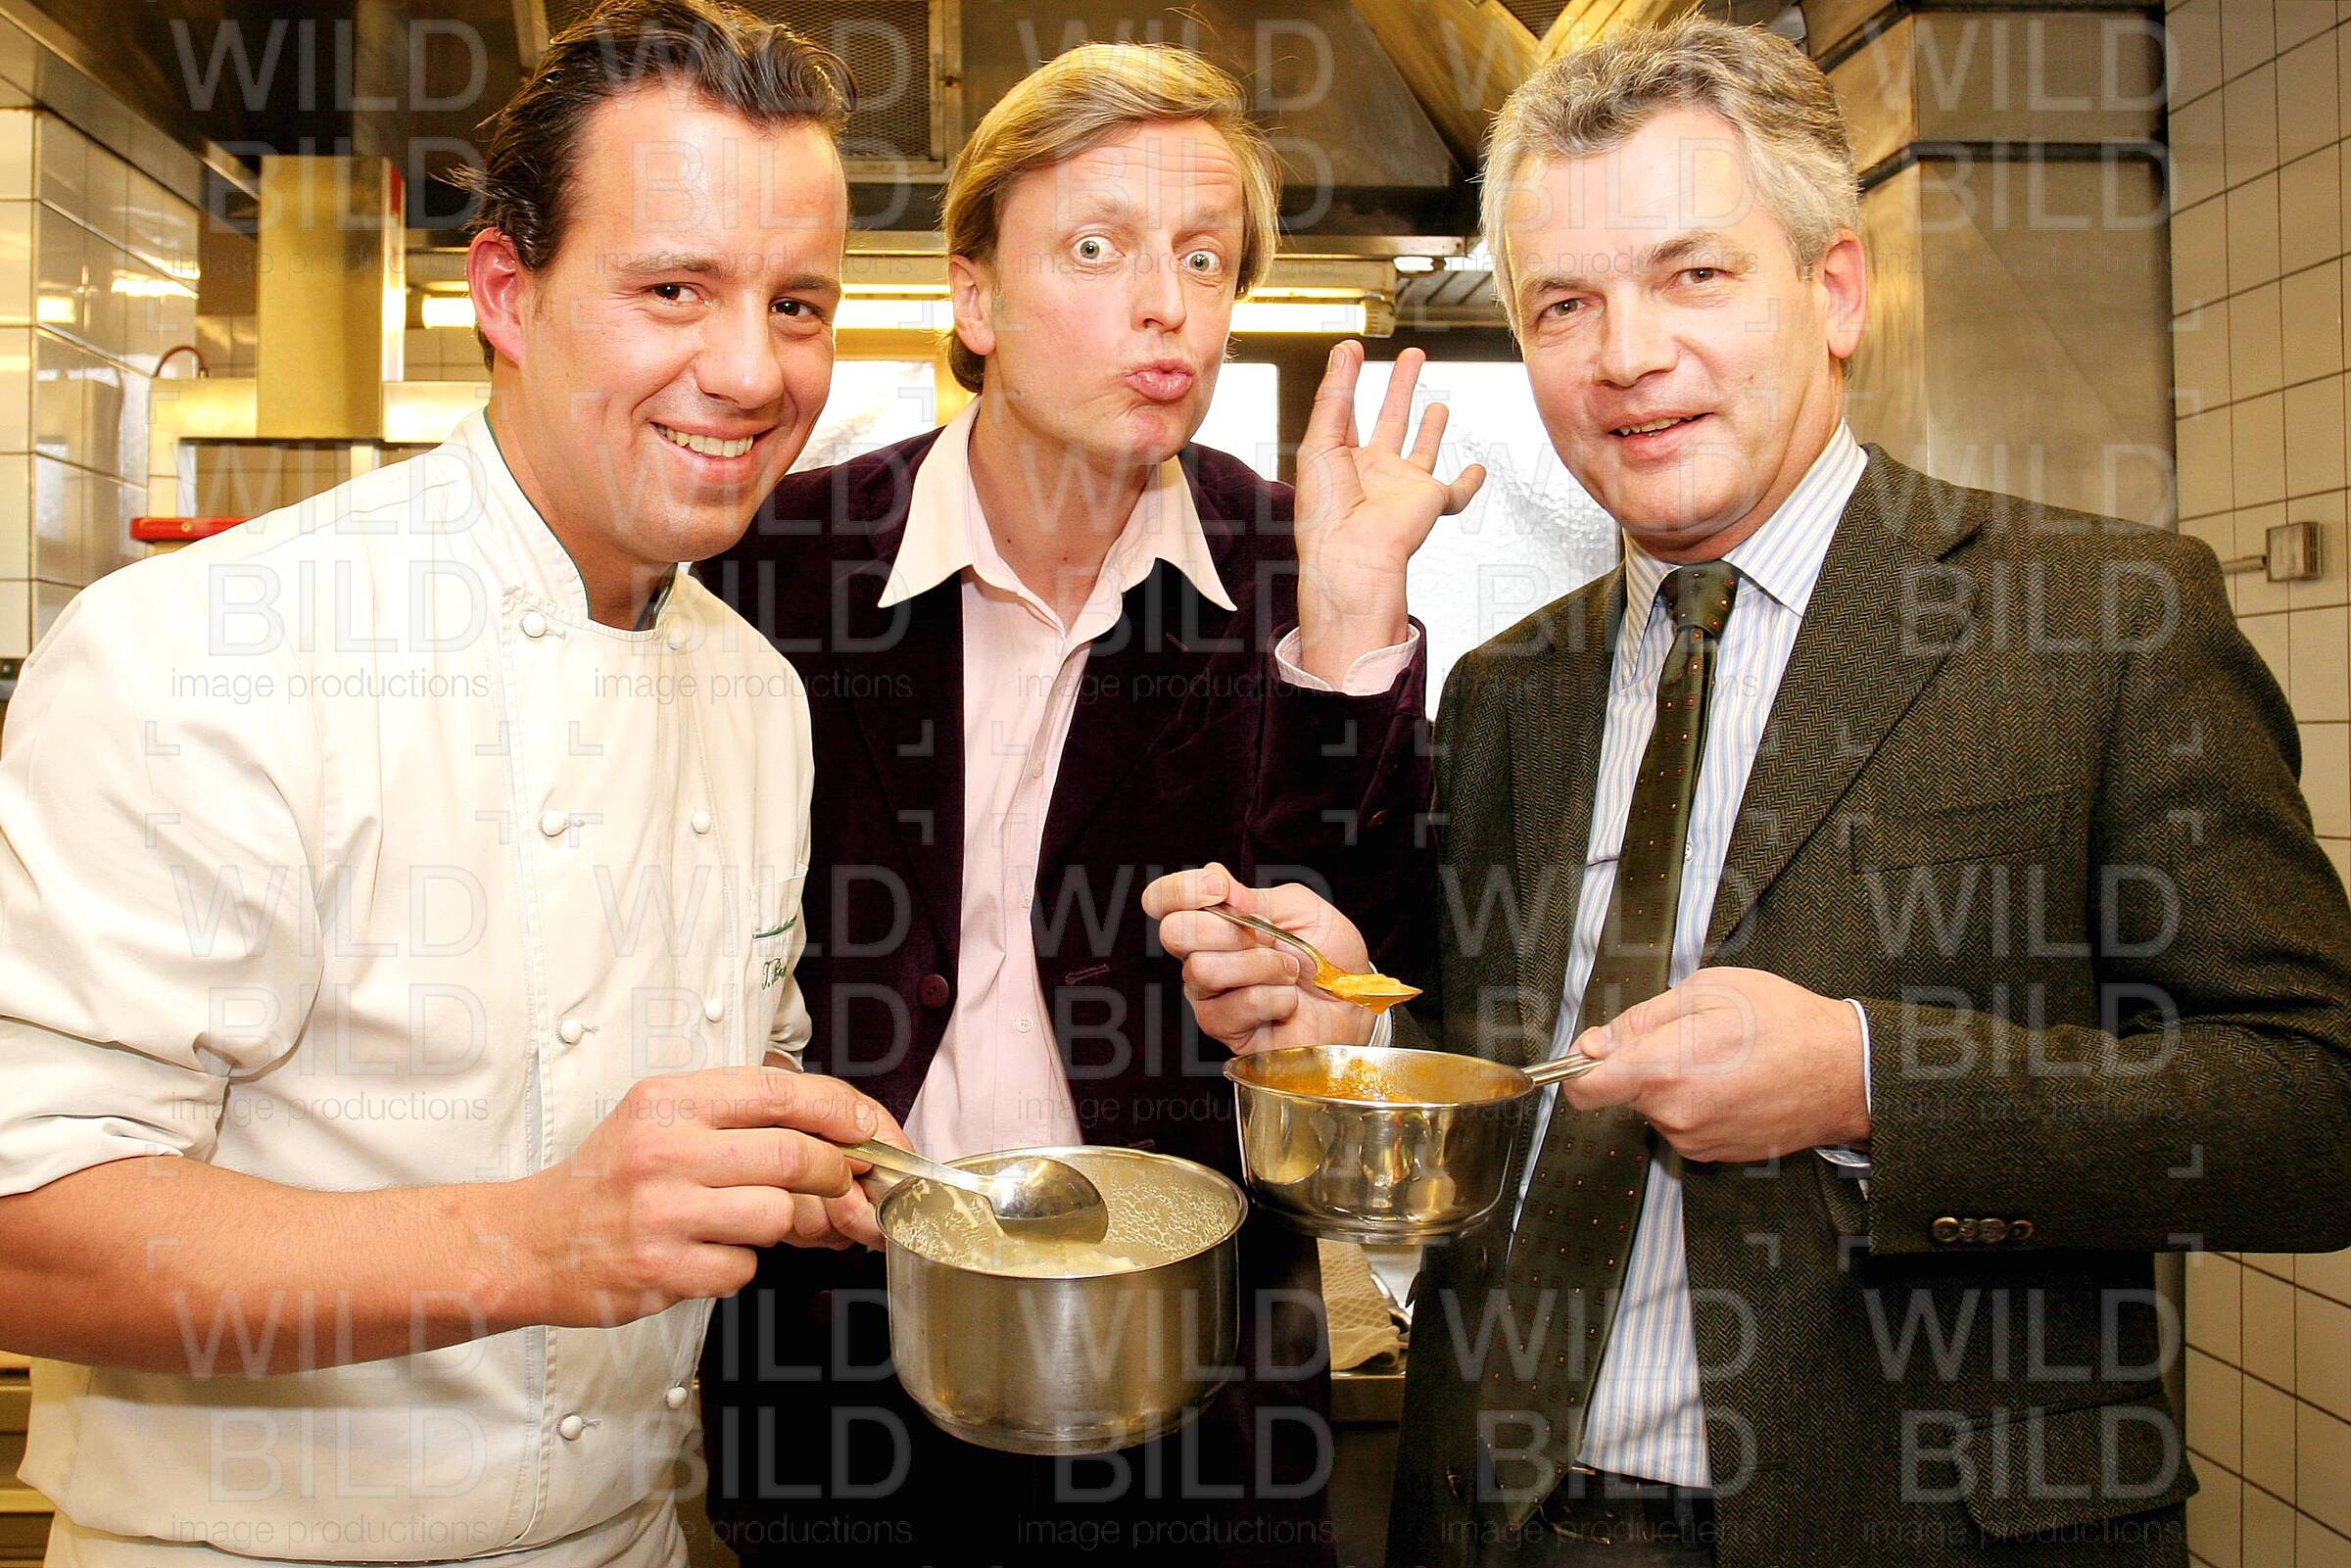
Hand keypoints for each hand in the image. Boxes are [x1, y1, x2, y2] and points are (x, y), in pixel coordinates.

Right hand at [528, 1065, 904, 1326]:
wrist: (528, 1243)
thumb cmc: (609, 1179)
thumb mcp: (659, 1120)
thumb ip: (735, 1118)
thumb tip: (834, 1133)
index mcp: (670, 1101)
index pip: (780, 1092)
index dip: (840, 1110)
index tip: (867, 1128)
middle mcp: (666, 1150)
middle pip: (796, 1157)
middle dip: (833, 1176)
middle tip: (835, 1187)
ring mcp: (663, 1213)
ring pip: (779, 1215)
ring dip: (787, 1225)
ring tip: (755, 1222)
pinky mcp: (661, 1270)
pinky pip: (744, 1267)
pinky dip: (740, 1265)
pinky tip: (707, 1254)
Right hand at [1141, 861, 1377, 1054]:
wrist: (1353, 1004)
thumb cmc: (1329, 956)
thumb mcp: (1302, 910)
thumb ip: (1258, 897)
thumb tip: (1216, 881)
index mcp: (1215, 920)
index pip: (1163, 900)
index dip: (1180, 889)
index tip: (1220, 889)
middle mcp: (1202, 955)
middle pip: (1173, 933)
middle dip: (1227, 930)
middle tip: (1266, 937)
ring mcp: (1209, 995)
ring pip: (1204, 969)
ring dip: (1261, 966)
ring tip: (1290, 972)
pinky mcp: (1224, 1029)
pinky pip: (1234, 1006)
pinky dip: (1273, 998)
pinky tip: (1288, 1001)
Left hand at [1293, 343, 1486, 681]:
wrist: (1353, 554)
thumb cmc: (1326, 510)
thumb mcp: (1321, 441)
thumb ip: (1335, 394)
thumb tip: (1345, 349)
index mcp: (1341, 459)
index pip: (1345, 414)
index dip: (1348, 382)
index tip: (1352, 351)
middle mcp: (1373, 471)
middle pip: (1390, 419)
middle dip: (1399, 387)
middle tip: (1411, 358)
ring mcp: (1403, 486)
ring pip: (1422, 448)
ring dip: (1431, 427)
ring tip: (1436, 404)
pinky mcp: (1430, 501)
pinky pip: (1456, 493)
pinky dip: (1470, 482)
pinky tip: (1477, 469)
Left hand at [1560, 968, 1869, 1162]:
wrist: (1846, 1073)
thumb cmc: (1787, 1025)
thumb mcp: (1708, 990)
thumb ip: (1641, 1017)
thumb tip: (1597, 1042)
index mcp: (1664, 1069)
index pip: (1584, 1088)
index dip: (1578, 1068)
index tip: (1588, 1054)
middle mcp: (1675, 1114)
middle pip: (1624, 1091)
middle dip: (1642, 1062)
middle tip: (1690, 1036)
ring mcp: (1695, 1139)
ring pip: (1656, 1107)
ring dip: (1673, 1083)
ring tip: (1722, 1058)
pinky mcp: (1714, 1153)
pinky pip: (1683, 1123)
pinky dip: (1695, 1103)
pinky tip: (1733, 1082)